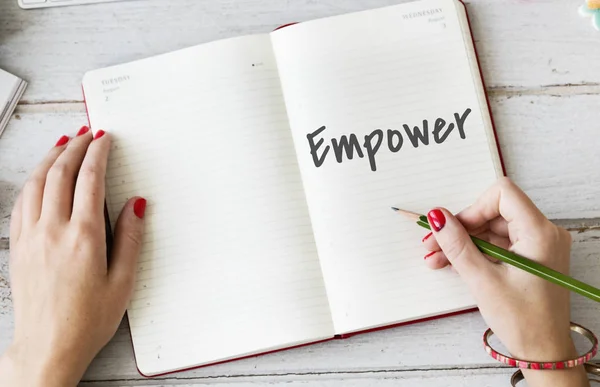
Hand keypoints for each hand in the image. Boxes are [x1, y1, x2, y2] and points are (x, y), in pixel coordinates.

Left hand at [0, 127, 145, 386]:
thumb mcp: (123, 282)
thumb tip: (135, 205)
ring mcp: (31, 237)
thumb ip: (131, 238)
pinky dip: (32, 181)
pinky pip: (22, 202)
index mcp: (84, 237)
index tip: (104, 138)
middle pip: (60, 173)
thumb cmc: (87, 320)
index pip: (89, 179)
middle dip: (75, 147)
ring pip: (37, 183)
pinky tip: (39, 177)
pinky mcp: (19, 247)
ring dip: (51, 158)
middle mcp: (53, 231)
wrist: (47, 347)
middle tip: (86, 133)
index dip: (98, 153)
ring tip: (63, 143)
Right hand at [422, 177, 588, 386]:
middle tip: (433, 244)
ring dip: (464, 242)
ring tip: (438, 258)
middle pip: (494, 212)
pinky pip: (498, 244)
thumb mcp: (482, 280)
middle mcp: (543, 233)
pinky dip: (476, 252)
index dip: (473, 208)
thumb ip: (457, 244)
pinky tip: (453, 263)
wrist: (543, 352)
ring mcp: (538, 245)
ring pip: (492, 229)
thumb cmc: (524, 321)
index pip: (502, 194)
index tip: (453, 228)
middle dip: (461, 228)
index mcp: (539, 233)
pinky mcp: (531, 257)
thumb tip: (438, 217)